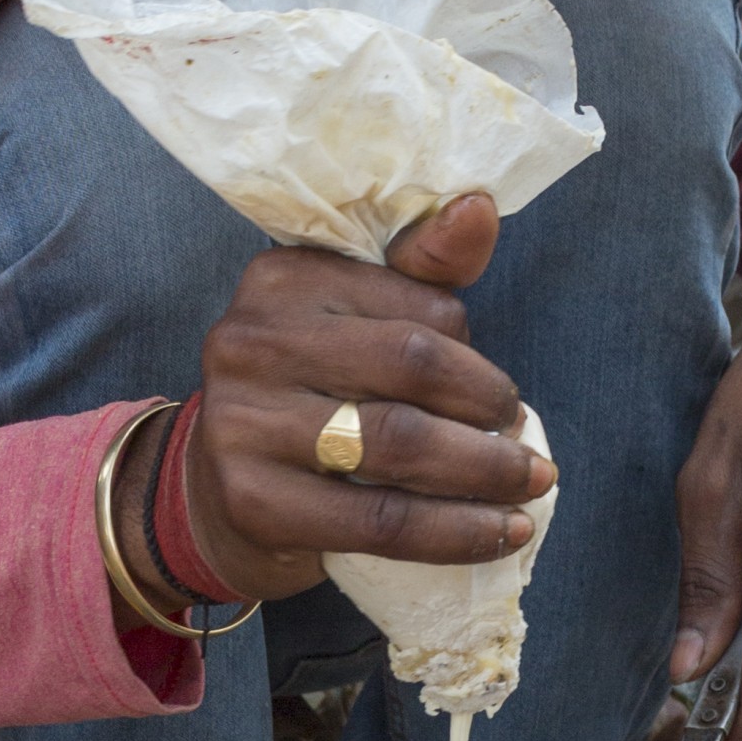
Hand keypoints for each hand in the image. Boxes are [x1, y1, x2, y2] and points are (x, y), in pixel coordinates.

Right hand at [112, 193, 554, 614]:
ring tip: (529, 487)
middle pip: (411, 366)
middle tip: (527, 450)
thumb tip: (479, 207)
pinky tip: (500, 534)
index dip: (473, 354)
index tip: (497, 396)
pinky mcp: (255, 502)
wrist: (212, 495)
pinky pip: (380, 520)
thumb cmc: (309, 398)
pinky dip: (455, 532)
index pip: (415, 307)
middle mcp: (251, 340)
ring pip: (400, 445)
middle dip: (488, 410)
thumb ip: (422, 270)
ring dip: (485, 473)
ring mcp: (243, 422)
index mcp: (282, 279)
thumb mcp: (359, 323)